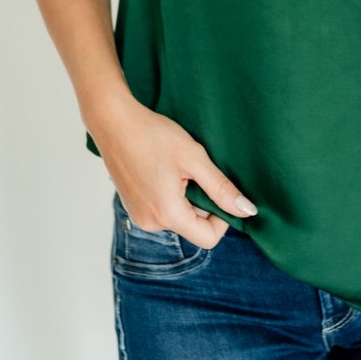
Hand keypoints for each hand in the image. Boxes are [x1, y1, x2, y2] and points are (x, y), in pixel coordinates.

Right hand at [91, 95, 257, 249]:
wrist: (113, 121)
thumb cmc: (152, 135)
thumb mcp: (194, 158)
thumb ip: (221, 188)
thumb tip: (247, 211)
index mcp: (167, 214)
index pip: (208, 238)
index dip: (222, 217)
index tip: (218, 189)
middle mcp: (150, 223)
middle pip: (193, 226)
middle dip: (201, 201)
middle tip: (193, 170)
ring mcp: (139, 216)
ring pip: (178, 217)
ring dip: (186, 196)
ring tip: (176, 166)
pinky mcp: (133, 206)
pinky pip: (163, 209)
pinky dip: (171, 194)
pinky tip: (163, 168)